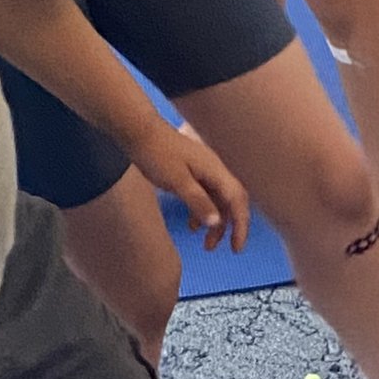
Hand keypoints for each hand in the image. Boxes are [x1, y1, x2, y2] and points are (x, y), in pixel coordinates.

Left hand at [126, 112, 250, 250]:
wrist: (137, 130)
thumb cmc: (156, 153)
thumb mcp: (177, 181)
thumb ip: (198, 202)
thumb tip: (216, 223)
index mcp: (215, 171)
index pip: (237, 201)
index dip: (240, 226)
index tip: (236, 248)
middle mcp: (214, 170)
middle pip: (231, 203)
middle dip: (229, 227)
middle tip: (219, 248)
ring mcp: (204, 171)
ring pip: (218, 201)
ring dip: (214, 223)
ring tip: (204, 243)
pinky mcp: (192, 172)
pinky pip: (205, 196)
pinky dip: (202, 213)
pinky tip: (191, 225)